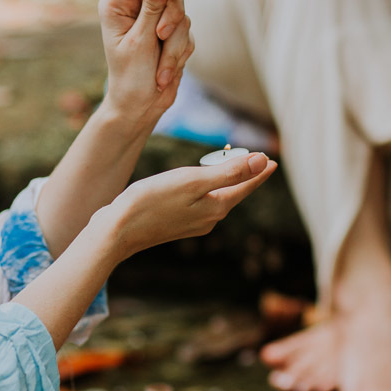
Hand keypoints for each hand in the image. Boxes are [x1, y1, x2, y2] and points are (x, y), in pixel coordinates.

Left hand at [97, 0, 192, 126]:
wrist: (140, 106)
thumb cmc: (131, 78)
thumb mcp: (139, 43)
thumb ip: (150, 10)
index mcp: (117, 3)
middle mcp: (136, 5)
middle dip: (171, 15)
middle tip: (163, 37)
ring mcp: (156, 17)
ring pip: (181, 11)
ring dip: (175, 42)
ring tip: (161, 69)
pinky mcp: (172, 31)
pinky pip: (188, 30)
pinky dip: (180, 52)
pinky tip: (165, 72)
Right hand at [105, 152, 277, 259]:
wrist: (118, 231)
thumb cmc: (152, 201)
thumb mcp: (193, 181)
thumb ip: (228, 172)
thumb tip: (262, 161)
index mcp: (216, 207)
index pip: (245, 185)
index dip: (259, 171)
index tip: (272, 160)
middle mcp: (208, 219)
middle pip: (233, 192)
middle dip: (245, 176)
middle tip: (255, 159)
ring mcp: (192, 224)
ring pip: (217, 198)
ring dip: (226, 181)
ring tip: (232, 168)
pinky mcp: (176, 223)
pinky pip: (201, 203)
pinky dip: (207, 189)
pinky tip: (200, 185)